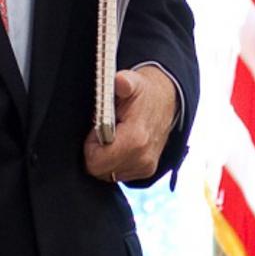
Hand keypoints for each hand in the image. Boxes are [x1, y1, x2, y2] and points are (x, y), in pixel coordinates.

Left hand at [84, 66, 177, 183]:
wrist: (165, 101)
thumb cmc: (143, 92)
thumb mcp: (133, 81)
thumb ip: (124, 83)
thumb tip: (120, 81)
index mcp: (136, 139)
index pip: (96, 161)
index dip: (89, 144)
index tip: (96, 127)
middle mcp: (142, 158)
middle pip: (100, 170)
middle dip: (95, 151)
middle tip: (102, 130)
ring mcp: (145, 167)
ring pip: (107, 174)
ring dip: (104, 157)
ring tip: (112, 135)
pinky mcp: (146, 171)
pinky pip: (118, 174)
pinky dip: (113, 161)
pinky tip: (118, 143)